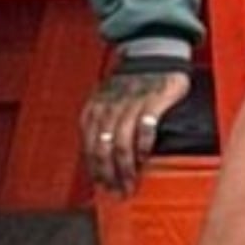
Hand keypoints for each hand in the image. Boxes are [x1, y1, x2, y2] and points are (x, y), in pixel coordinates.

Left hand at [83, 67, 189, 196]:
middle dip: (110, 174)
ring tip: (131, 183)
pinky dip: (144, 145)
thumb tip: (101, 160)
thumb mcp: (108, 100)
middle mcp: (110, 107)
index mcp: (95, 109)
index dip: (96, 170)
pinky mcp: (154, 99)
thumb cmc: (132, 84)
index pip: (90, 147)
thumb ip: (102, 124)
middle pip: (104, 149)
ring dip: (126, 167)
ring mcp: (131, 103)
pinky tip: (145, 158)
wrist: (154, 53)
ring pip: (122, 142)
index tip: (104, 187)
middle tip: (119, 191)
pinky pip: (145, 126)